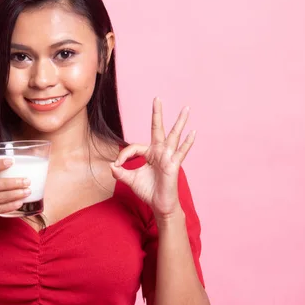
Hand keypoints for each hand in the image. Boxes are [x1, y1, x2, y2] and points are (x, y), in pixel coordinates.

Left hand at [110, 98, 194, 218]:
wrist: (160, 205)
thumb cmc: (148, 191)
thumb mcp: (130, 180)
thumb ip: (120, 173)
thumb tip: (111, 166)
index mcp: (149, 154)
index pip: (134, 146)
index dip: (123, 155)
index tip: (117, 165)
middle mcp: (160, 152)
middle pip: (157, 129)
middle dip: (157, 113)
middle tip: (157, 98)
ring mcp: (168, 157)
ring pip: (173, 136)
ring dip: (179, 122)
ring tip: (186, 108)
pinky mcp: (173, 165)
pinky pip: (181, 152)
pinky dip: (187, 143)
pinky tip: (192, 133)